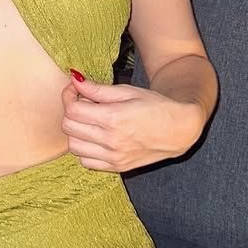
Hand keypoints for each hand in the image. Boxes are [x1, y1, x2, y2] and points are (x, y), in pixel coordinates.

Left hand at [61, 73, 206, 172]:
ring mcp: (113, 157)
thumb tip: (74, 80)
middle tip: (82, 103)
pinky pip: (86, 161)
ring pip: (73, 146)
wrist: (179, 129)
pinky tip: (95, 138)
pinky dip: (84, 149)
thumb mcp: (127, 91)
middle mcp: (111, 141)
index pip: (72, 110)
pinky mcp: (117, 167)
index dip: (68, 96)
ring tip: (89, 121)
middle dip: (70, 111)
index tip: (74, 89)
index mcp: (113, 118)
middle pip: (69, 127)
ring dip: (76, 131)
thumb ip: (97, 89)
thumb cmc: (156, 105)